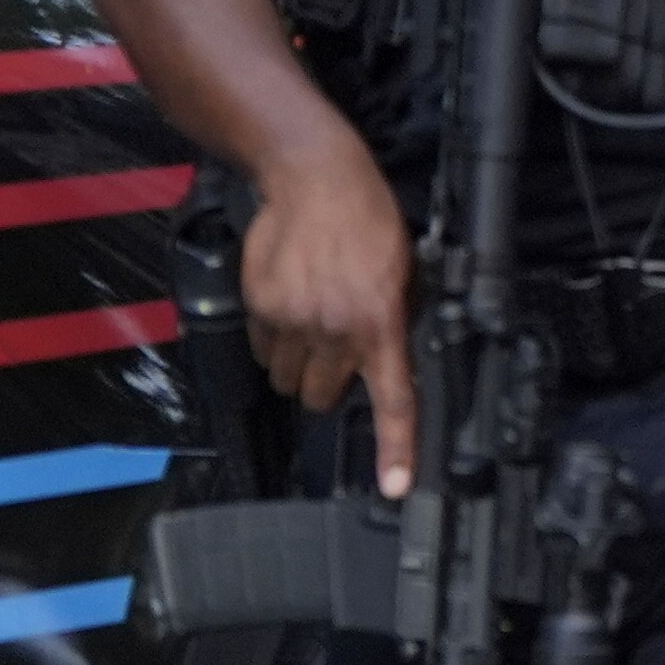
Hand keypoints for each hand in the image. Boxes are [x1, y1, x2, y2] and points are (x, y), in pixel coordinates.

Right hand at [241, 145, 418, 496]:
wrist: (315, 178)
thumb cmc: (368, 218)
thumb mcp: (403, 270)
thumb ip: (394, 321)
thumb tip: (389, 360)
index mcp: (380, 323)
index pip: (393, 398)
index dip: (395, 448)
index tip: (396, 486)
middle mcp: (336, 330)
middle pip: (322, 397)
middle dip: (327, 384)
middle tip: (335, 352)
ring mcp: (293, 321)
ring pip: (288, 378)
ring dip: (298, 363)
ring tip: (311, 321)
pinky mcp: (261, 307)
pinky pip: (262, 348)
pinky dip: (272, 339)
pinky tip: (288, 305)